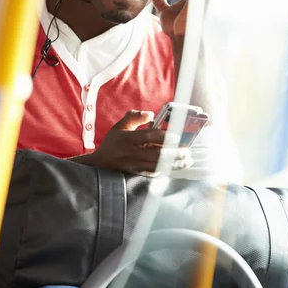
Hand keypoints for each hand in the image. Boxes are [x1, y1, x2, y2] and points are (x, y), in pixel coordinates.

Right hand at [76, 110, 192, 174]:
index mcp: (128, 139)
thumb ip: (134, 117)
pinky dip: (166, 171)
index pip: (147, 137)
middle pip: (156, 154)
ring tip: (187, 161)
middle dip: (174, 154)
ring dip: (174, 164)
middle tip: (187, 151)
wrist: (100, 163)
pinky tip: (176, 167)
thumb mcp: (119, 126)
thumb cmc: (112, 142)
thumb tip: (151, 114)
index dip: (162, 137)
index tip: (176, 136)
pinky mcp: (136, 173)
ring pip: (157, 166)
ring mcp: (134, 165)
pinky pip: (153, 173)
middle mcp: (132, 153)